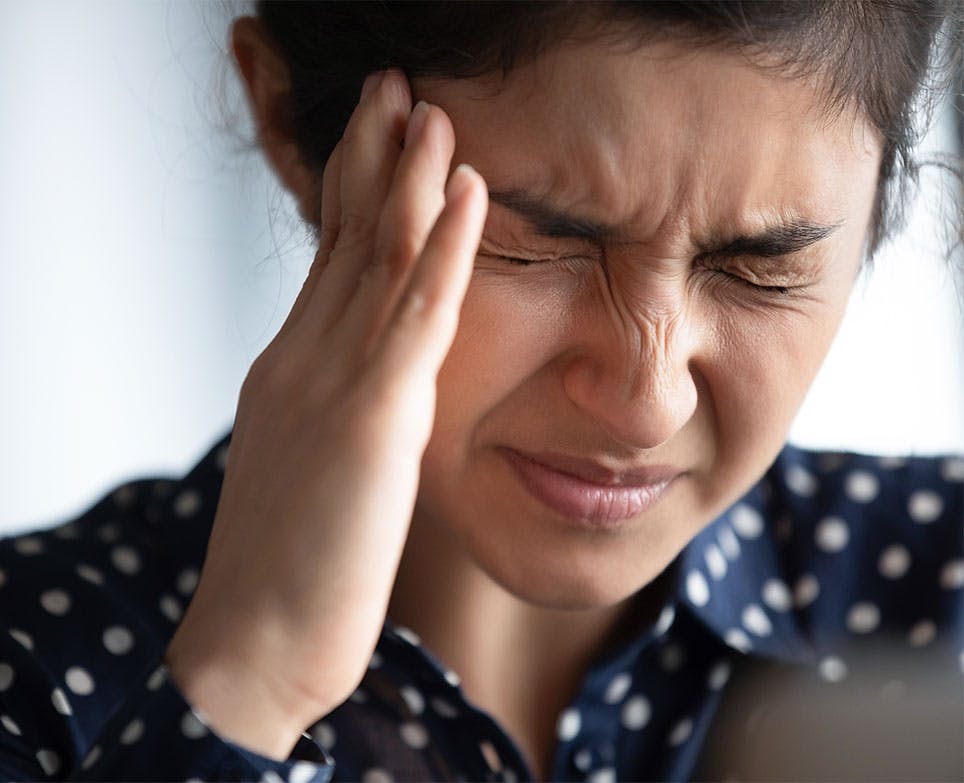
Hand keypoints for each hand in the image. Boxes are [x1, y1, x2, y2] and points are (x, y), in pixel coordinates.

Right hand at [164, 68, 487, 759]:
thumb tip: (376, 382)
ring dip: (407, 177)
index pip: (330, 261)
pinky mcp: (368, 419)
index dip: (355, 191)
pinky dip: (442, 247)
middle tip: (394, 87)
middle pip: (345, 239)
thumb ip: (339, 408)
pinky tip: (464, 190)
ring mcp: (331, 382)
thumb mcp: (312, 462)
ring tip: (429, 109)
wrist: (259, 640)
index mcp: (293, 369)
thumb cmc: (293, 564)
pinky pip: (415, 315)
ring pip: (376, 258)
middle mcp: (304, 358)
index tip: (380, 137)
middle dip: (372, 157)